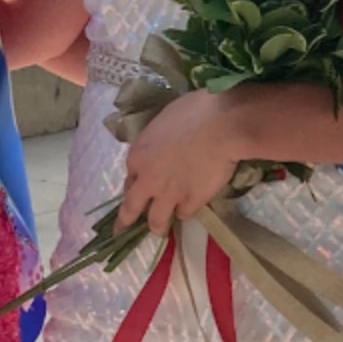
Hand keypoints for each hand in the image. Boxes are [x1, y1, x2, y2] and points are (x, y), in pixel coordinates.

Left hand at [120, 87, 241, 237]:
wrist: (220, 126)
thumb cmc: (193, 112)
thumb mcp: (163, 120)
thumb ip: (156, 141)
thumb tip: (161, 146)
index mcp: (138, 156)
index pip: (128, 179)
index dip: (133, 185)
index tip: (136, 189)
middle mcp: (148, 180)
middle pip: (131, 208)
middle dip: (125, 220)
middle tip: (122, 230)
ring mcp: (170, 194)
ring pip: (157, 221)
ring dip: (157, 226)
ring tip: (160, 230)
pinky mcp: (192, 202)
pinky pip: (185, 214)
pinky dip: (186, 211)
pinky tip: (190, 207)